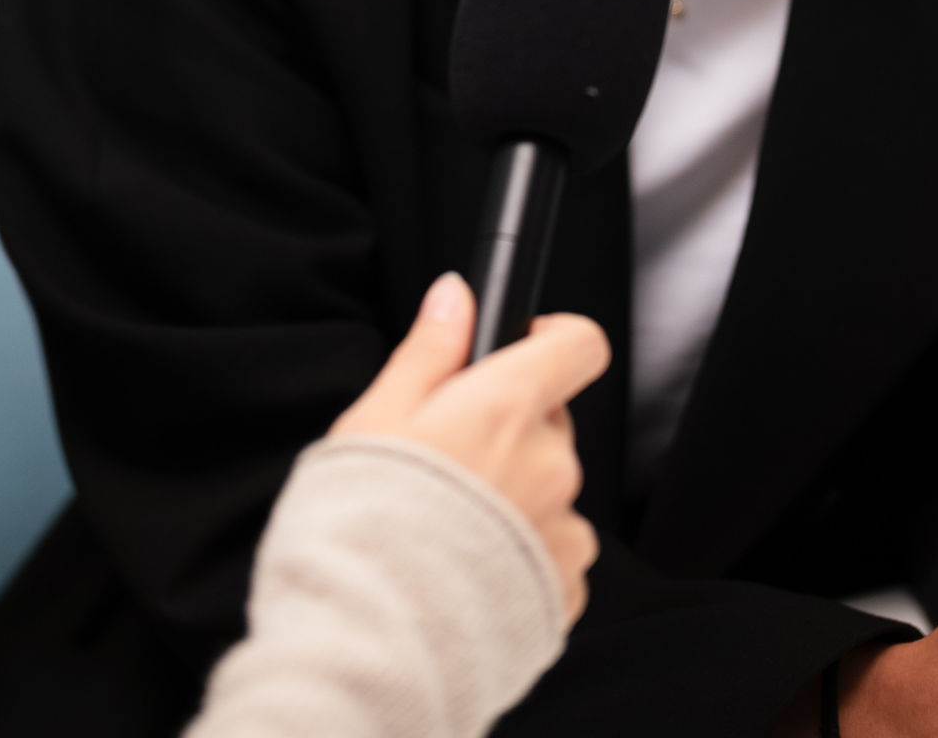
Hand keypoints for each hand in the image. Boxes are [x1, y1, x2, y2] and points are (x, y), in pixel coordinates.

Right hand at [330, 273, 610, 621]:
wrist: (366, 642)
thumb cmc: (359, 527)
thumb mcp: (375, 418)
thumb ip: (427, 352)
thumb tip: (455, 295)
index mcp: (507, 410)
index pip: (578, 345)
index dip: (551, 340)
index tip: (519, 351)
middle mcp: (552, 466)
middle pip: (551, 424)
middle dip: (510, 432)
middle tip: (445, 465)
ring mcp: (564, 533)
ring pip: (552, 494)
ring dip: (517, 502)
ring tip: (449, 531)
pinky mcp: (564, 594)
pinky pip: (555, 559)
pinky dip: (522, 560)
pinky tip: (468, 572)